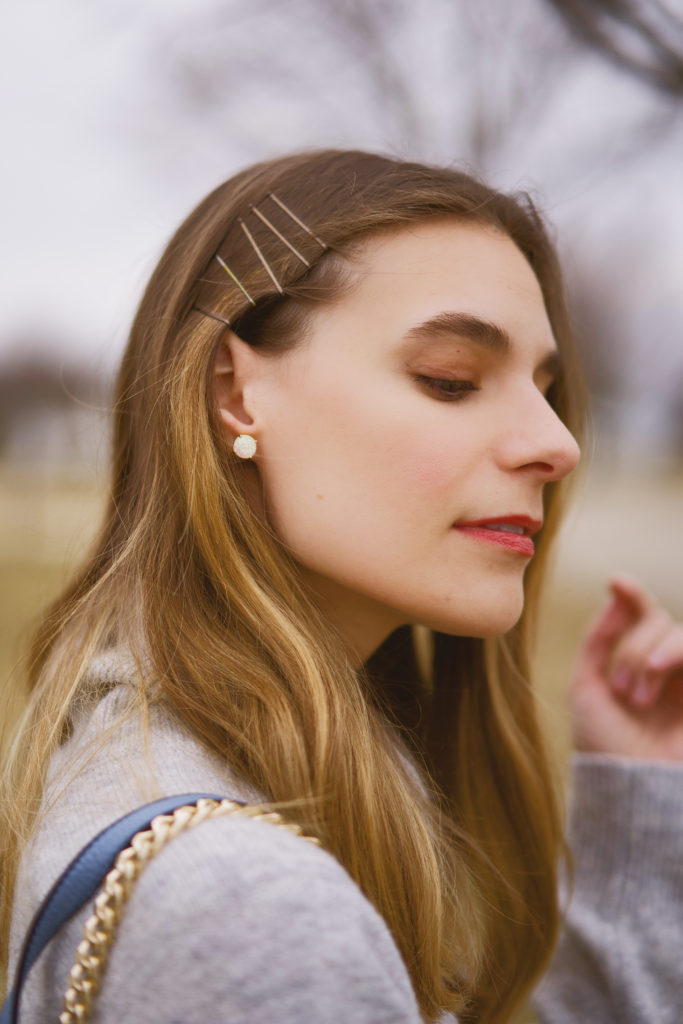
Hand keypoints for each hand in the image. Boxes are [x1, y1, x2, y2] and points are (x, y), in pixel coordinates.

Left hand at [570, 574, 682, 760]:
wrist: (629, 789)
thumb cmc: (604, 743)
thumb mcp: (587, 685)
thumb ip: (599, 637)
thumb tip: (617, 590)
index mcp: (635, 662)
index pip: (642, 614)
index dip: (633, 594)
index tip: (616, 581)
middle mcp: (665, 667)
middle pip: (659, 621)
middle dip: (633, 648)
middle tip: (622, 692)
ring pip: (681, 634)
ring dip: (655, 655)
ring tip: (639, 696)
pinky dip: (677, 655)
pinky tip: (658, 674)